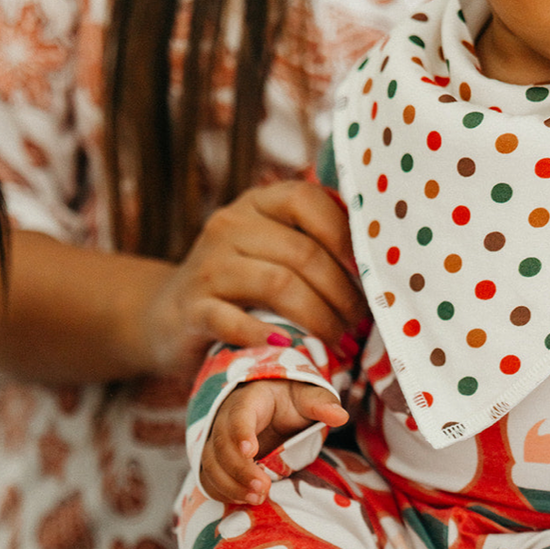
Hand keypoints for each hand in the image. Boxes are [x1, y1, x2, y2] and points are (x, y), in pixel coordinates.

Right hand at [142, 181, 367, 370]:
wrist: (168, 317)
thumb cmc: (240, 288)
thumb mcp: (271, 253)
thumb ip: (312, 246)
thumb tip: (381, 263)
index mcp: (256, 204)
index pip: (308, 200)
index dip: (346, 237)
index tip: (368, 275)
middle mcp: (230, 225)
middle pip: (303, 253)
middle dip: (342, 295)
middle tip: (359, 327)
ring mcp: (208, 266)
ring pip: (278, 285)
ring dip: (318, 319)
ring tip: (338, 343)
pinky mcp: (193, 309)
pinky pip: (234, 320)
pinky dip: (266, 336)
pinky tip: (287, 349)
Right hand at [201, 379, 347, 503]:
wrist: (272, 406)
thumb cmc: (291, 400)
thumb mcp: (307, 396)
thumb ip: (320, 404)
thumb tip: (341, 416)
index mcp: (249, 400)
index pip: (238, 415)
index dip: (241, 433)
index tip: (252, 451)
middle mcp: (225, 421)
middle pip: (221, 445)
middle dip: (239, 470)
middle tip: (263, 488)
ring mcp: (218, 443)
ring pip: (212, 465)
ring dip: (231, 485)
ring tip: (257, 499)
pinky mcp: (218, 462)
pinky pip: (210, 480)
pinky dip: (223, 493)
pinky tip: (245, 502)